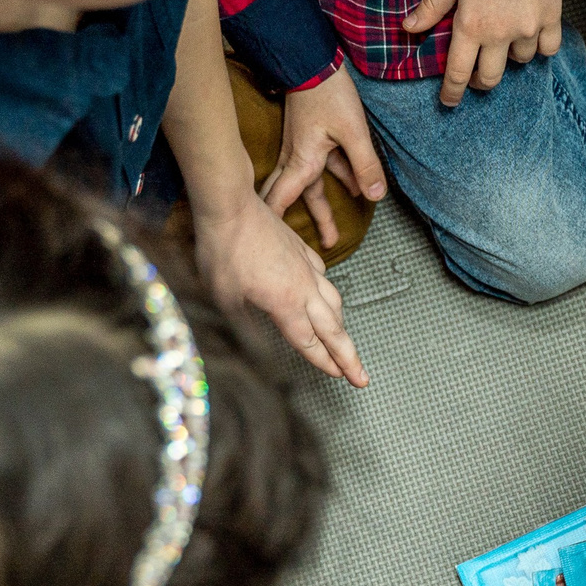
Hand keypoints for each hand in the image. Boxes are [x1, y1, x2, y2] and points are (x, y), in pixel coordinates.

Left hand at [192, 190, 367, 386]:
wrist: (231, 207)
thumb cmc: (223, 251)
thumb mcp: (224, 298)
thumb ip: (243, 325)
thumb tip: (253, 345)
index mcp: (285, 304)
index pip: (309, 343)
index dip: (324, 363)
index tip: (339, 378)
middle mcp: (303, 288)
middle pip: (333, 329)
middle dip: (349, 356)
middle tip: (362, 377)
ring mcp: (306, 266)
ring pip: (334, 301)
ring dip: (341, 326)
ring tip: (344, 341)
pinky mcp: (301, 250)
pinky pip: (323, 276)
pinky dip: (328, 293)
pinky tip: (324, 296)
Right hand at [262, 69, 385, 247]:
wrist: (314, 61)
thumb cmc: (328, 94)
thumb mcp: (353, 131)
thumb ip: (364, 165)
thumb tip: (375, 196)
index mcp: (302, 162)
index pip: (279, 202)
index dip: (274, 226)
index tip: (272, 249)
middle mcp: (297, 159)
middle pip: (293, 199)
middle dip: (302, 224)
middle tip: (313, 249)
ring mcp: (302, 149)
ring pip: (309, 186)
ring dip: (320, 207)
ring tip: (333, 233)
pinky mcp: (311, 139)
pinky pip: (321, 167)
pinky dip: (334, 180)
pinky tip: (354, 188)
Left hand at [404, 0, 574, 107]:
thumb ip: (432, 6)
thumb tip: (409, 28)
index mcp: (471, 26)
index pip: (458, 73)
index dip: (451, 92)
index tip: (449, 101)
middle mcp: (500, 35)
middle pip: (490, 78)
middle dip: (480, 81)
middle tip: (476, 73)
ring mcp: (528, 30)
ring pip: (520, 61)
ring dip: (510, 56)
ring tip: (505, 39)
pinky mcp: (551, 20)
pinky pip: (547, 49)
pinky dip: (539, 46)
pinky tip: (531, 34)